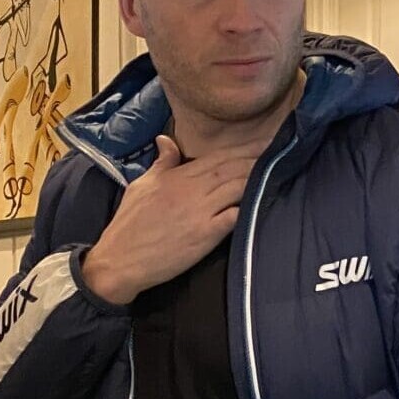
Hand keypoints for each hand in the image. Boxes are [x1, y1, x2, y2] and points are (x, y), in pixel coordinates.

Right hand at [81, 137, 262, 304]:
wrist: (120, 259)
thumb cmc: (129, 223)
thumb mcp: (142, 186)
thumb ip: (161, 163)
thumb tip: (166, 139)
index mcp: (176, 177)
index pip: (217, 157)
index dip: (242, 149)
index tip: (261, 141)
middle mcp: (191, 190)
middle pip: (231, 169)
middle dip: (255, 159)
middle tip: (278, 151)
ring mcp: (199, 213)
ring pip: (236, 188)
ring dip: (256, 178)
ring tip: (276, 171)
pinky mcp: (204, 235)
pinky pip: (232, 217)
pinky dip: (246, 207)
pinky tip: (261, 201)